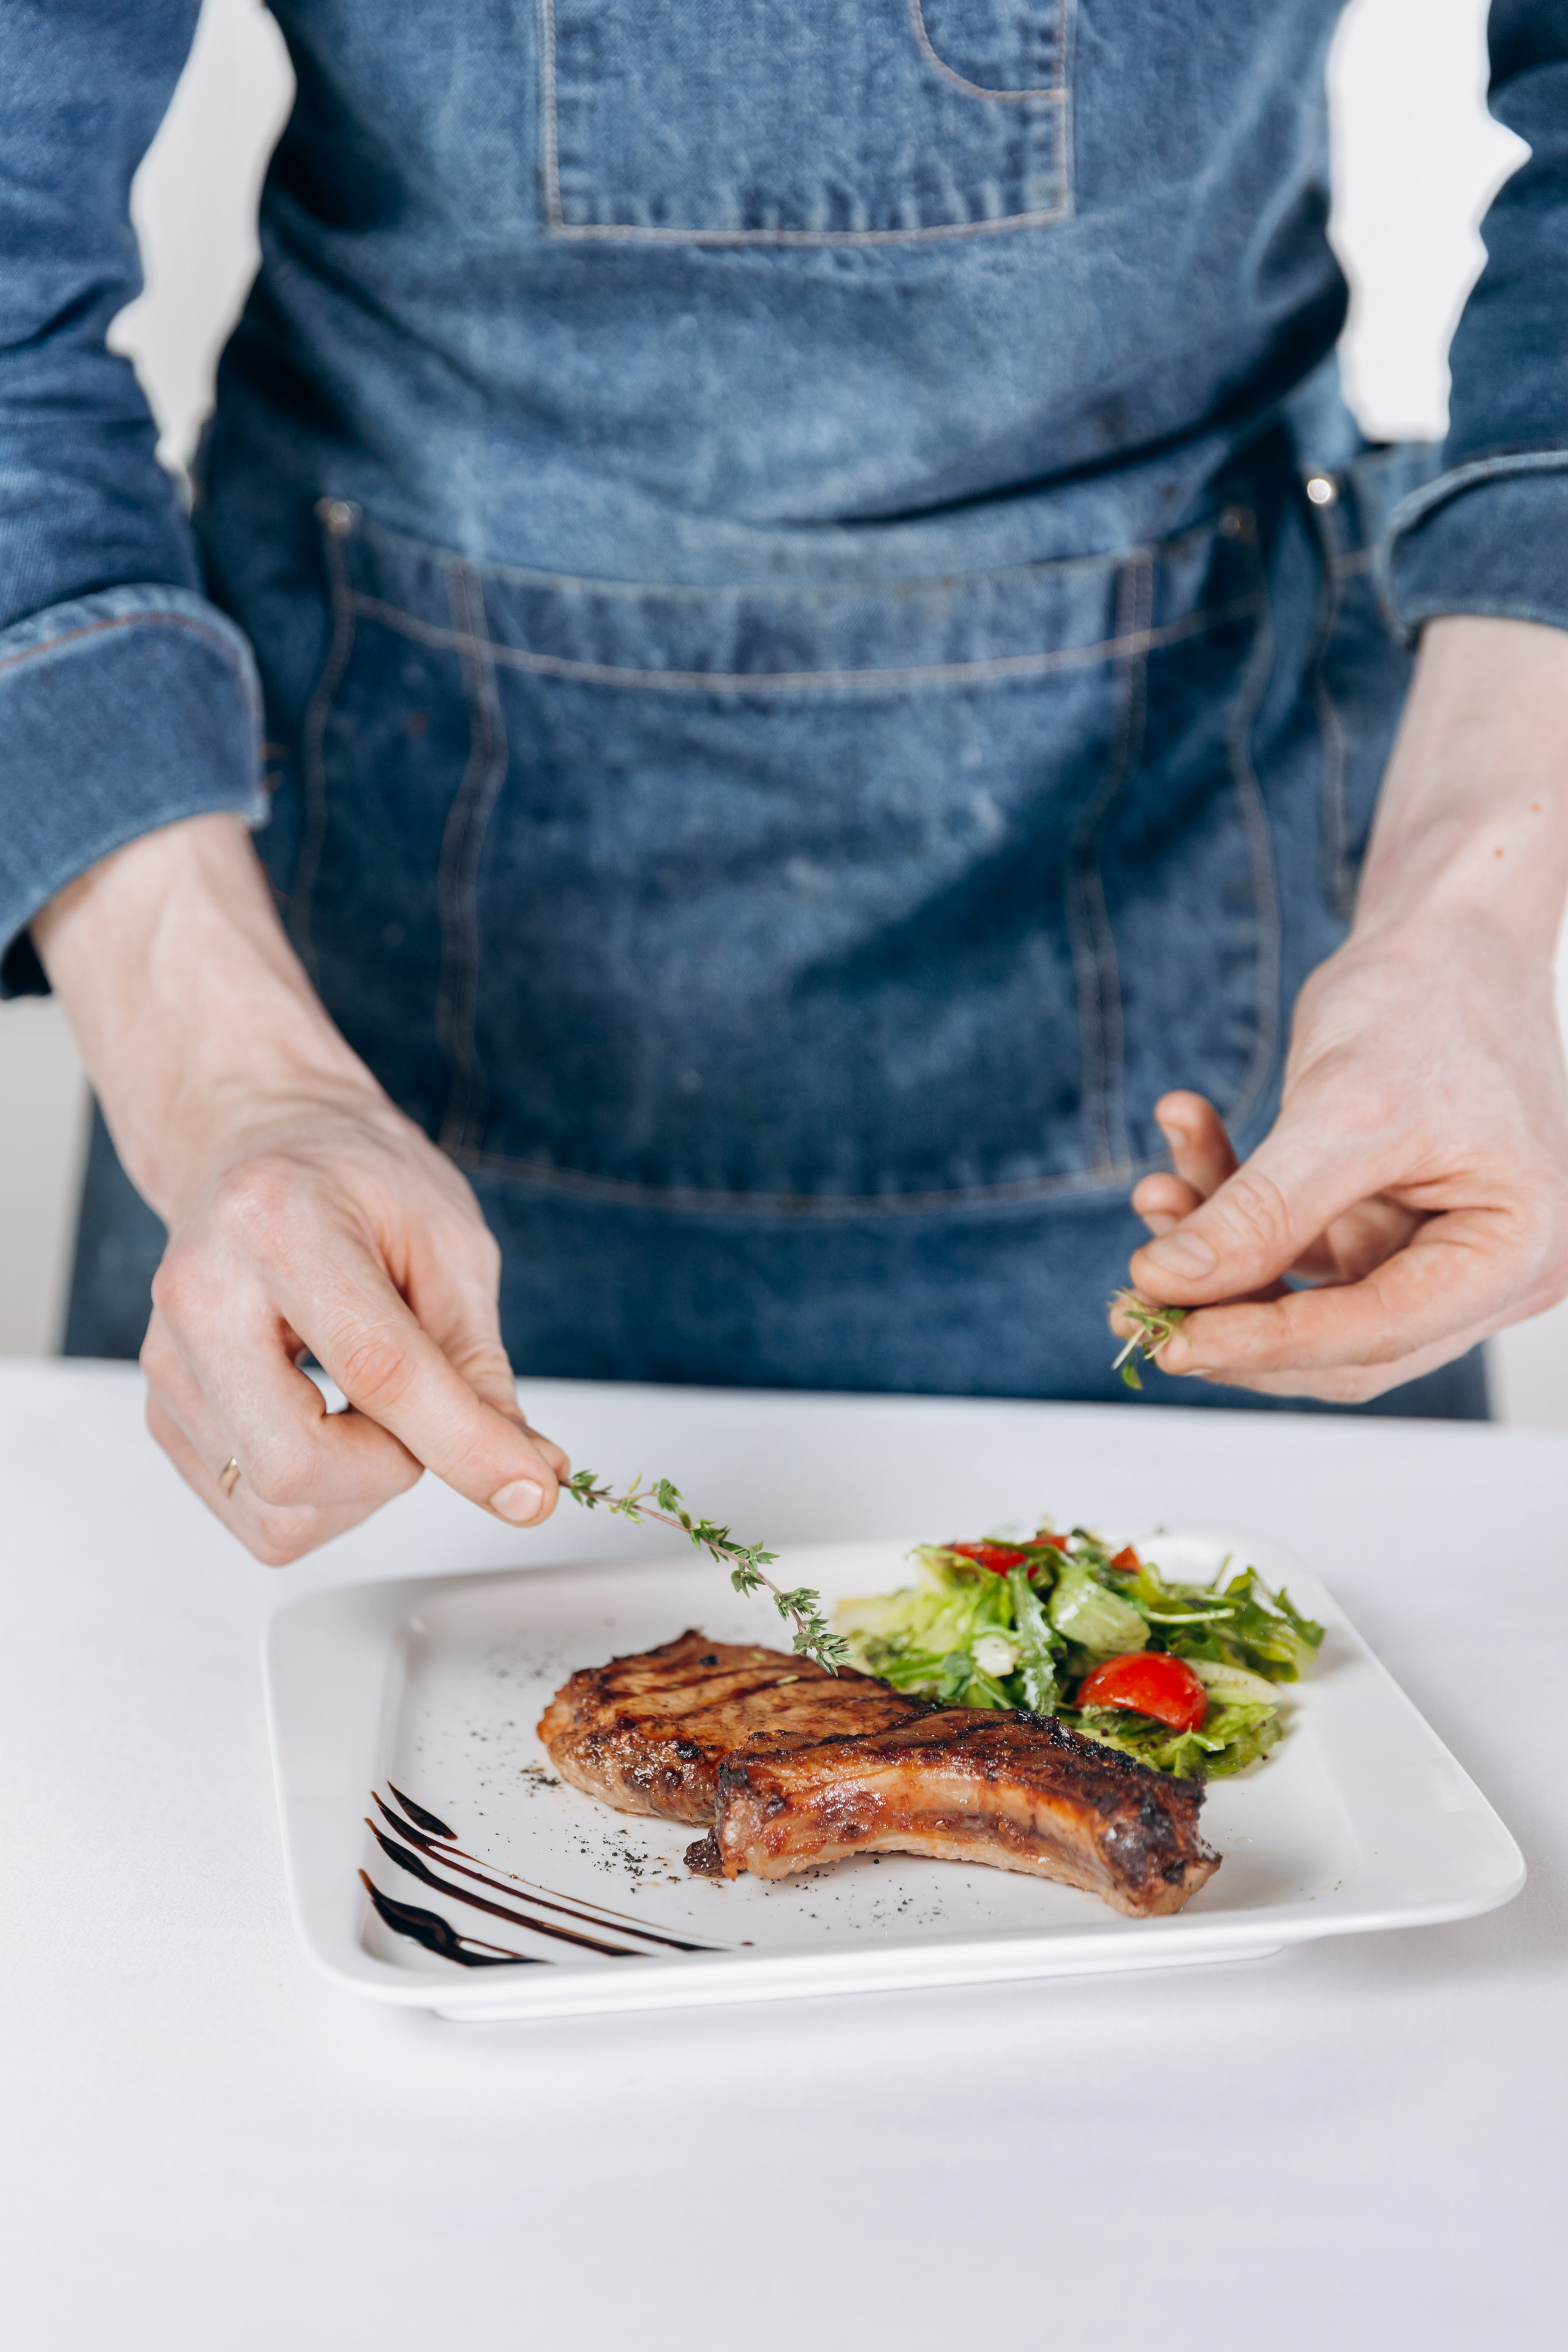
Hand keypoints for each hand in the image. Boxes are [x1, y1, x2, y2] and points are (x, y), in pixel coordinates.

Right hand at [34, 815, 565, 1561]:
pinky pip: (241, 1505)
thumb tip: (525, 1472)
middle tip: (425, 1414)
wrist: (250, 1138)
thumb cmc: (358, 1171)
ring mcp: (162, 1353)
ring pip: (267, 1506)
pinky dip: (301, 1486)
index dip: (475, 1444)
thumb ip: (483, 1362)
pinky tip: (318, 1407)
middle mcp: (201, 1291)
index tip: (533, 1485)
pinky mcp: (154, 1402)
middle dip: (394, 1469)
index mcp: (287, 1226)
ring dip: (349, 1483)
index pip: (393, 1369)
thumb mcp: (451, 1237)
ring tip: (369, 1400)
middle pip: (308, 1467)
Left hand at [1112, 615, 1567, 1401]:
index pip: (1372, 1338)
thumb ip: (1262, 1211)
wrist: (1444, 931)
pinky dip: (1230, 1201)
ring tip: (1149, 1193)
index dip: (1259, 1345)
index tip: (1161, 1337)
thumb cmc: (1426, 1001)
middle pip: (1337, 1345)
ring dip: (1218, 1258)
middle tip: (1128, 1297)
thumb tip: (1163, 1286)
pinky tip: (1183, 1131)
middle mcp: (1487, 1272)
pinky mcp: (1384, 1224)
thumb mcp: (1344, 1108)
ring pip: (1303, 1298)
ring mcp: (1435, 1253)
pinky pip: (1292, 1244)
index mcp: (1514, 1254)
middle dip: (1228, 1317)